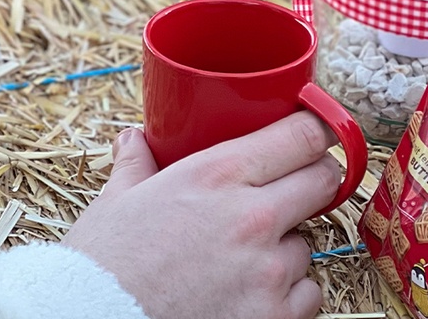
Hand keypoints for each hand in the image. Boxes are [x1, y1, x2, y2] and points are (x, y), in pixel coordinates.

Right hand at [62, 112, 340, 318]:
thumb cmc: (102, 267)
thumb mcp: (117, 200)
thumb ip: (137, 162)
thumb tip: (133, 138)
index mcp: (218, 173)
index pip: (303, 134)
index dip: (317, 131)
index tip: (317, 133)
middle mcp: (253, 216)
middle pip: (325, 179)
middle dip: (315, 180)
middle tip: (294, 189)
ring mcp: (268, 272)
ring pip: (310, 243)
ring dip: (289, 246)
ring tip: (247, 258)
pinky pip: (308, 296)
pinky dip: (290, 296)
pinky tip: (253, 295)